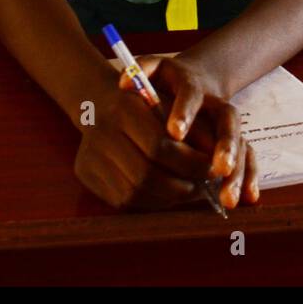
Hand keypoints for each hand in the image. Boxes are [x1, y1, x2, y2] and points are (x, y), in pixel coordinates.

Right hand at [74, 78, 215, 210]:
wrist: (100, 103)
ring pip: (136, 190)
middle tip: (203, 185)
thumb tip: (217, 161)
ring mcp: (90, 154)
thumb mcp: (171, 104)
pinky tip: (167, 193)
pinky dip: (150, 200)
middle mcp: (101, 130)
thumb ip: (195, 129)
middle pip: (147, 173)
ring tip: (189, 190)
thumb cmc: (147, 104)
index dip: (190, 162)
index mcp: (123, 107)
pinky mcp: (85, 173)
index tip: (212, 167)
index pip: (160, 145)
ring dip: (169, 196)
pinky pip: (123, 198)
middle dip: (182, 184)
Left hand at [123, 54, 258, 209]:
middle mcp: (216, 105)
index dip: (184, 112)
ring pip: (241, 145)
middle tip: (218, 168)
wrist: (195, 82)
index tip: (174, 133)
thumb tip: (123, 82)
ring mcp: (229, 125)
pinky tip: (249, 198)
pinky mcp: (236, 142)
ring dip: (237, 172)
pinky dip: (249, 178)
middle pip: (227, 123)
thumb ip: (140, 71)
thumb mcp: (153, 68)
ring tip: (228, 198)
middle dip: (225, 146)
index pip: (190, 95)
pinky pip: (248, 159)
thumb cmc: (167, 81)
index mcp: (192, 86)